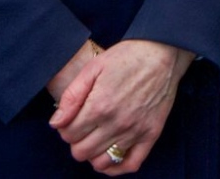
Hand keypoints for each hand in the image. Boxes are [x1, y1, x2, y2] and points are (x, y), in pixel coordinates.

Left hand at [50, 39, 196, 173]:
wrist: (163, 52)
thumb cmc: (127, 57)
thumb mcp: (93, 67)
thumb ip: (71, 96)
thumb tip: (56, 123)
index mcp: (99, 106)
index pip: (68, 135)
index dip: (65, 127)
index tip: (72, 118)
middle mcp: (116, 123)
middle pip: (82, 152)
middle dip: (76, 141)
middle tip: (83, 127)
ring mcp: (135, 131)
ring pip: (102, 162)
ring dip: (93, 154)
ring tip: (96, 138)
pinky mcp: (151, 134)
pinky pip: (131, 164)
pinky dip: (116, 168)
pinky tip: (110, 158)